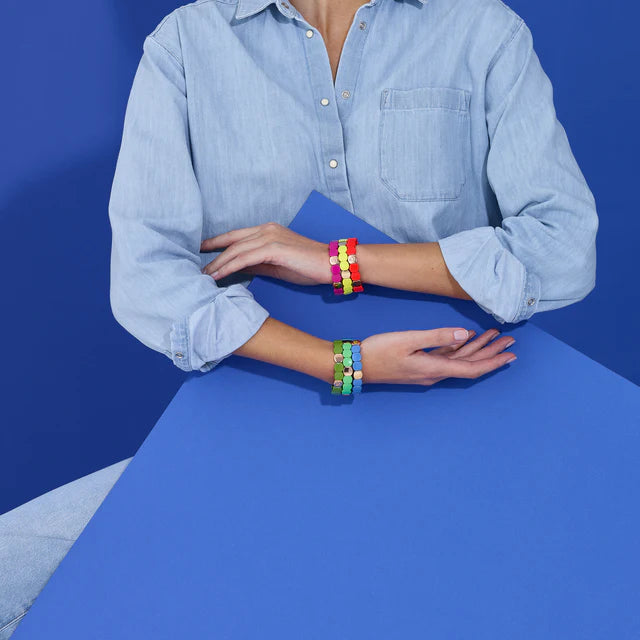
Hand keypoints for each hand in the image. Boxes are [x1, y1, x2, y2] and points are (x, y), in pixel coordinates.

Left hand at [201, 222, 330, 285]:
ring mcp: (269, 237)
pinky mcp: (273, 248)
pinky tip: (218, 276)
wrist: (330, 264)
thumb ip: (257, 264)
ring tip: (204, 277)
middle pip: (232, 242)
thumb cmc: (307, 266)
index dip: (216, 242)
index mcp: (267, 231)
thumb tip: (238, 269)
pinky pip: (244, 258)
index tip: (201, 250)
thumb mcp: (277, 265)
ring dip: (217, 264)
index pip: (236, 235)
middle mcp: (266, 230)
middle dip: (213, 256)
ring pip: (235, 250)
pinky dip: (229, 267)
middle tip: (197, 269)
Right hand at [360, 327, 515, 384]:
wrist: (356, 365)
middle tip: (510, 340)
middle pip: (469, 364)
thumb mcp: (408, 340)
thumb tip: (464, 334)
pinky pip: (446, 358)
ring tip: (494, 336)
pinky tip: (466, 339)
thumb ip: (437, 337)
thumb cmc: (379, 351)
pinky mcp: (418, 366)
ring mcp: (426, 371)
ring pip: (459, 360)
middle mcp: (434, 373)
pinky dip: (459, 349)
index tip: (511, 355)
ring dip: (477, 348)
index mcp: (434, 368)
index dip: (493, 361)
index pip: (471, 368)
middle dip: (491, 352)